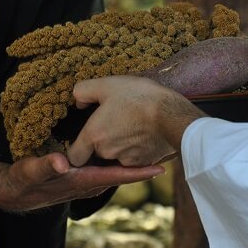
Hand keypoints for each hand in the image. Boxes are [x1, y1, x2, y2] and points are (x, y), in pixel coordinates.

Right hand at [0, 153, 163, 211]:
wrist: (15, 191)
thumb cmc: (23, 182)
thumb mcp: (30, 172)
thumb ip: (45, 166)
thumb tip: (63, 162)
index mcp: (82, 180)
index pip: (116, 176)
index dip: (138, 172)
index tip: (160, 168)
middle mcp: (90, 181)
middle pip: (123, 172)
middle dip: (143, 164)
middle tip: (165, 148)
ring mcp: (88, 179)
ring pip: (117, 169)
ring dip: (134, 160)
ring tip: (154, 145)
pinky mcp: (83, 174)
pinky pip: (108, 166)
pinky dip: (120, 158)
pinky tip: (127, 145)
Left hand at [67, 76, 205, 167]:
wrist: (173, 115)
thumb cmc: (139, 98)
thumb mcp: (108, 84)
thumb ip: (84, 91)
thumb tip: (78, 100)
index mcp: (93, 135)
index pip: (74, 156)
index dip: (78, 148)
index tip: (86, 137)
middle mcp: (107, 152)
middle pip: (97, 154)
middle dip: (103, 142)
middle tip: (116, 122)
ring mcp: (126, 160)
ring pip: (116, 156)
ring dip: (121, 145)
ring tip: (133, 125)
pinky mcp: (144, 163)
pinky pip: (134, 159)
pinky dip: (137, 149)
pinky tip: (145, 133)